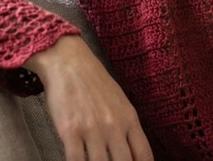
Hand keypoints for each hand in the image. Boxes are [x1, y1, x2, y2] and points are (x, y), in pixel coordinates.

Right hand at [24, 35, 153, 160]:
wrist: (68, 62)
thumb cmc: (94, 81)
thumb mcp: (120, 101)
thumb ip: (126, 126)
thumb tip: (132, 151)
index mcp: (129, 118)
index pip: (143, 154)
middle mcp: (114, 126)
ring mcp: (92, 129)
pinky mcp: (70, 131)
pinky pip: (75, 160)